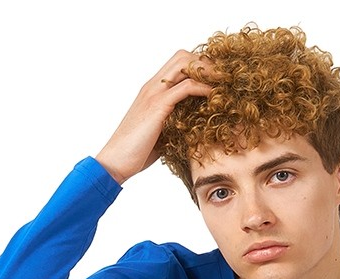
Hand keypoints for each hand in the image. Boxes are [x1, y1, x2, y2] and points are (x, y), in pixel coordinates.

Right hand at [95, 50, 211, 184]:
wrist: (115, 161)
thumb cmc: (136, 152)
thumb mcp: (161, 132)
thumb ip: (175, 121)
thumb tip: (195, 126)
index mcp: (152, 90)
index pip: (178, 63)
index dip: (200, 67)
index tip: (217, 81)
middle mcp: (152, 86)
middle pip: (183, 56)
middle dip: (207, 64)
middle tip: (223, 81)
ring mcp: (154, 94)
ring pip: (185, 64)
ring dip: (209, 72)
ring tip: (224, 85)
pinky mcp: (158, 106)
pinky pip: (186, 87)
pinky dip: (204, 88)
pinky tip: (215, 98)